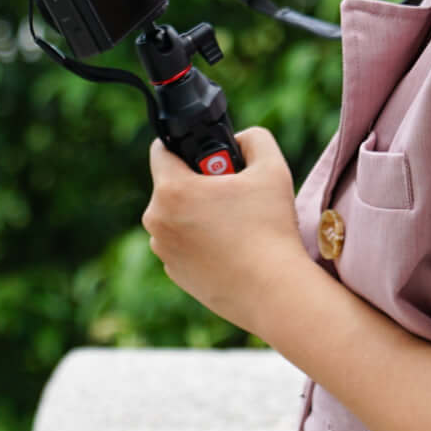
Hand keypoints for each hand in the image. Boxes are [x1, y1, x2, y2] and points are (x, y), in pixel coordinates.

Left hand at [140, 126, 316, 340]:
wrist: (274, 291)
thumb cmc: (271, 229)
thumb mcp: (272, 168)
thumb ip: (254, 139)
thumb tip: (239, 139)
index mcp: (172, 190)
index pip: (161, 150)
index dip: (186, 146)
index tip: (209, 157)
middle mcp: (157, 220)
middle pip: (171, 186)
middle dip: (197, 184)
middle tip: (232, 194)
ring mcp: (163, 251)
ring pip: (176, 217)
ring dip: (197, 214)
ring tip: (235, 223)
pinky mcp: (174, 274)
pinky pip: (182, 245)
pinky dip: (199, 242)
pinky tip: (230, 248)